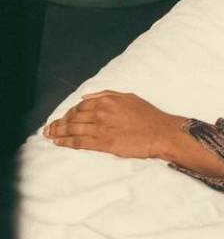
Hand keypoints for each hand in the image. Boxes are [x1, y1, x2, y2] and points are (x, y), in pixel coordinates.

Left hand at [42, 90, 184, 160]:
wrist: (160, 132)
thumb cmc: (147, 115)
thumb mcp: (128, 97)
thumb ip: (106, 95)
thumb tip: (86, 97)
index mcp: (107, 100)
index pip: (80, 106)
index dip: (69, 112)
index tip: (63, 118)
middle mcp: (101, 112)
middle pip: (73, 117)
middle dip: (58, 123)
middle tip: (48, 128)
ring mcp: (101, 128)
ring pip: (73, 129)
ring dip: (58, 132)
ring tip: (48, 135)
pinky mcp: (103, 143)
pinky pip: (79, 142)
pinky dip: (66, 142)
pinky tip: (58, 143)